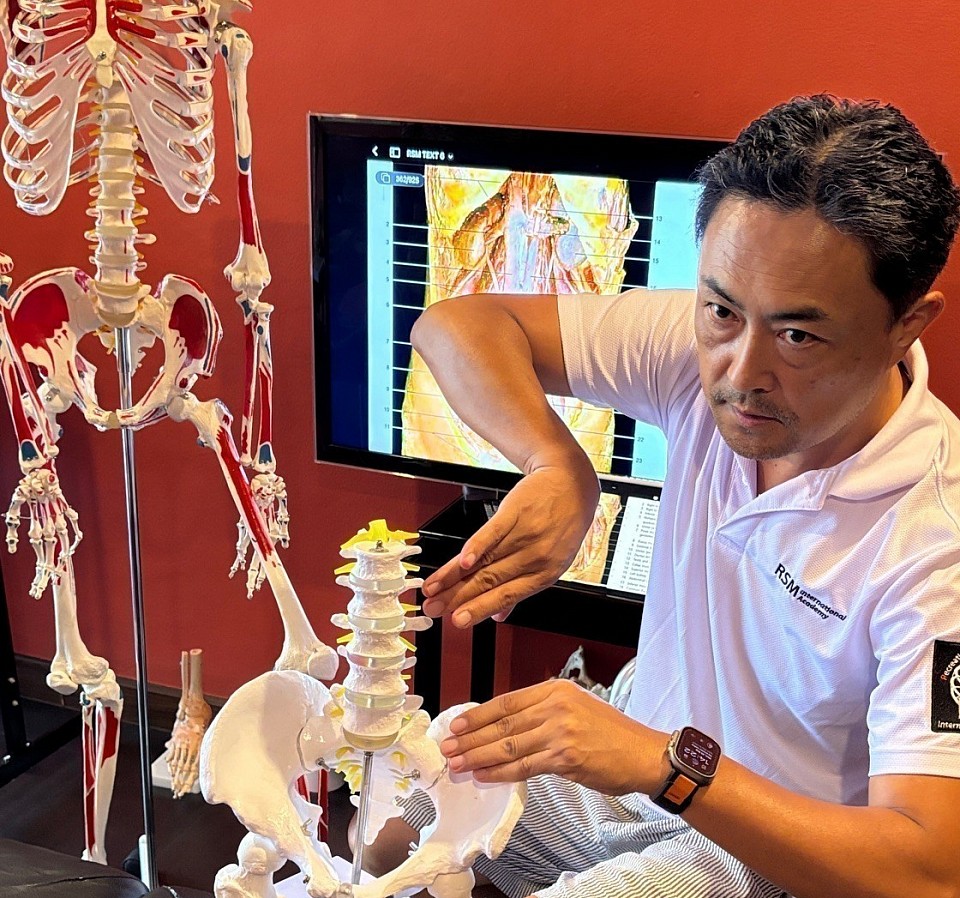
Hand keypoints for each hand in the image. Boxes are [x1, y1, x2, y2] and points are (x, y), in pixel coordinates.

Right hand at [421, 464, 598, 626]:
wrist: (572, 485)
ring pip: (484, 561)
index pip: (504, 596)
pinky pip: (492, 533)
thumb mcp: (553, 562)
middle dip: (457, 597)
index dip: (478, 609)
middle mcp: (534, 557)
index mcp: (543, 575)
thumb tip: (499, 616)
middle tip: (433, 607)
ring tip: (433, 587)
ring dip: (454, 576)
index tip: (457, 621)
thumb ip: (522, 588)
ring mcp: (524, 535)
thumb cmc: (564, 524)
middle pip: (488, 580)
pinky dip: (475, 548)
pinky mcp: (514, 512)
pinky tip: (461, 561)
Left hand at [438, 679, 666, 795]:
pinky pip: (523, 766)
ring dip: (478, 756)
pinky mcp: (565, 758)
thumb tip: (506, 726)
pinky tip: (483, 776)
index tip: (457, 723)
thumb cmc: (613, 734)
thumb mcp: (578, 707)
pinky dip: (500, 772)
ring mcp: (560, 731)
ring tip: (457, 763)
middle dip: (471, 737)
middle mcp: (556, 706)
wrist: (644, 754)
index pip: (507, 701)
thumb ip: (544, 712)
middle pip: (502, 723)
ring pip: (508, 745)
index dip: (479, 714)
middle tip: (448, 747)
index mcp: (556, 690)